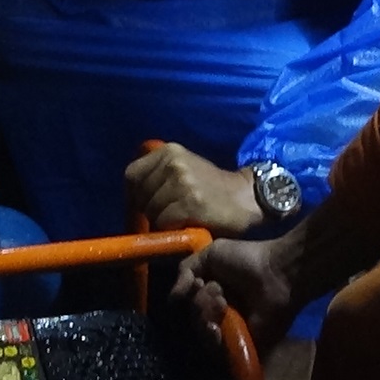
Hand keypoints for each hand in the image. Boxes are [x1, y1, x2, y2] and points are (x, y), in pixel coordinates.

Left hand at [126, 142, 265, 236]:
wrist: (246, 197)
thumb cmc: (212, 188)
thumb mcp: (184, 168)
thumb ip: (159, 175)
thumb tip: (132, 198)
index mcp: (169, 151)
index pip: (132, 175)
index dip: (136, 193)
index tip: (146, 204)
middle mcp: (174, 163)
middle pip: (140, 195)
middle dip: (150, 209)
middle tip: (169, 214)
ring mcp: (182, 182)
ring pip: (151, 211)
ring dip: (162, 221)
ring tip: (180, 219)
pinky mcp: (190, 203)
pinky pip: (165, 222)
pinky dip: (172, 228)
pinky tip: (187, 225)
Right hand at [172, 235, 297, 353]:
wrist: (275, 274)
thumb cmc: (246, 259)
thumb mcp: (210, 254)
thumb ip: (185, 270)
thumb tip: (172, 299)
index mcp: (212, 291)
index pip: (188, 302)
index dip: (188, 294)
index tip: (197, 284)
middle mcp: (218, 312)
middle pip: (192, 318)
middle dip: (200, 304)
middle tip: (219, 293)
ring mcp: (229, 330)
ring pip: (201, 332)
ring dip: (206, 315)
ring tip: (223, 304)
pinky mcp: (239, 344)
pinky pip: (215, 349)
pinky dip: (213, 336)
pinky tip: (220, 324)